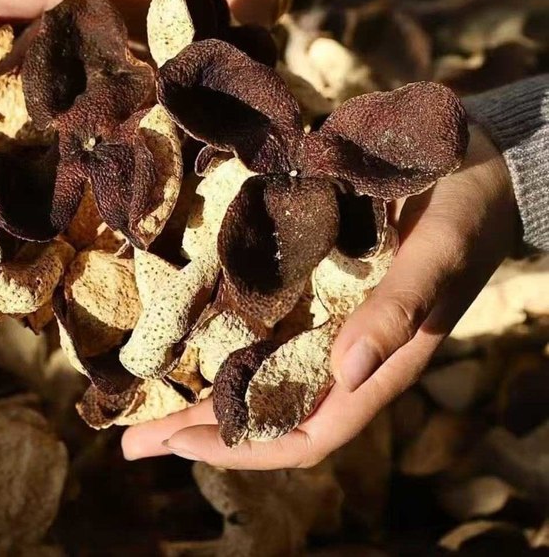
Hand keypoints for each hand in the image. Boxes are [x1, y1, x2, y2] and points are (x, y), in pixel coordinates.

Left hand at [121, 125, 518, 468]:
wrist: (474, 160)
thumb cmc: (465, 210)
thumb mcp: (439, 254)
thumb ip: (399, 311)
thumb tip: (346, 373)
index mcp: (379, 361)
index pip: (307, 431)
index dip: (245, 446)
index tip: (179, 444)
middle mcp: (344, 347)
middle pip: (268, 408)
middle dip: (203, 429)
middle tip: (131, 440)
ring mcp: (327, 314)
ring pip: (257, 367)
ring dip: (202, 384)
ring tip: (140, 391)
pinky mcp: (316, 278)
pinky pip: (263, 318)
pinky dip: (221, 329)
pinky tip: (181, 325)